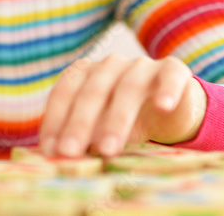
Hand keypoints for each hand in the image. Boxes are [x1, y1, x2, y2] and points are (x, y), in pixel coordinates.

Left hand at [38, 55, 207, 157]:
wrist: (171, 110)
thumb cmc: (124, 120)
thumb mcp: (99, 129)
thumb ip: (80, 138)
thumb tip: (54, 159)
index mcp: (85, 73)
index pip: (64, 93)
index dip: (55, 120)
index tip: (50, 150)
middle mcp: (109, 64)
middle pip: (92, 92)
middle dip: (79, 124)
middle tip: (70, 152)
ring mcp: (141, 65)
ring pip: (128, 88)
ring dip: (117, 119)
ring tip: (108, 150)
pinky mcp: (173, 70)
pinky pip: (170, 76)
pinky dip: (167, 90)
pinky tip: (163, 106)